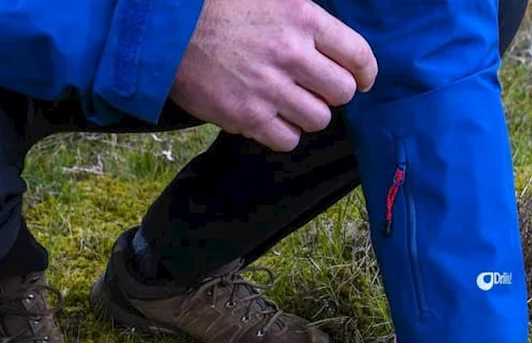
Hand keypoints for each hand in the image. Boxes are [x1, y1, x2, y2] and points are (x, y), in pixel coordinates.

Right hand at [170, 0, 377, 151]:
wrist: (167, 30)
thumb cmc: (218, 7)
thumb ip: (305, 17)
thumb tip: (332, 43)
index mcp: (303, 18)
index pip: (358, 55)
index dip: (365, 73)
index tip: (361, 79)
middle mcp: (291, 53)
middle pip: (343, 92)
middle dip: (333, 93)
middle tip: (315, 88)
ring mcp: (270, 88)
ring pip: (319, 119)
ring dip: (308, 113)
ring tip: (288, 101)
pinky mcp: (248, 116)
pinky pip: (288, 140)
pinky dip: (283, 133)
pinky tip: (269, 116)